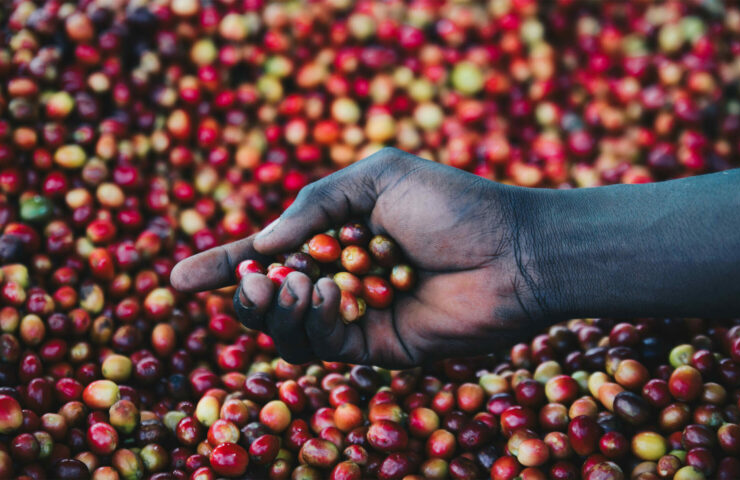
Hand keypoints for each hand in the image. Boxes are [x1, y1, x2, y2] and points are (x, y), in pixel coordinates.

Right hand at [171, 148, 543, 367]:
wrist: (513, 252)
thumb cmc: (453, 205)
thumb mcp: (379, 177)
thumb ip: (315, 203)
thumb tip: (265, 243)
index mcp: (337, 236)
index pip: (267, 256)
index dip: (223, 267)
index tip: (179, 279)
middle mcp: (339, 278)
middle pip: (266, 299)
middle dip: (245, 294)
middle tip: (246, 282)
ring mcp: (355, 315)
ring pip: (286, 328)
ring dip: (275, 307)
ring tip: (301, 283)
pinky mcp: (374, 347)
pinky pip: (320, 345)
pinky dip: (310, 322)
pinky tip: (328, 294)